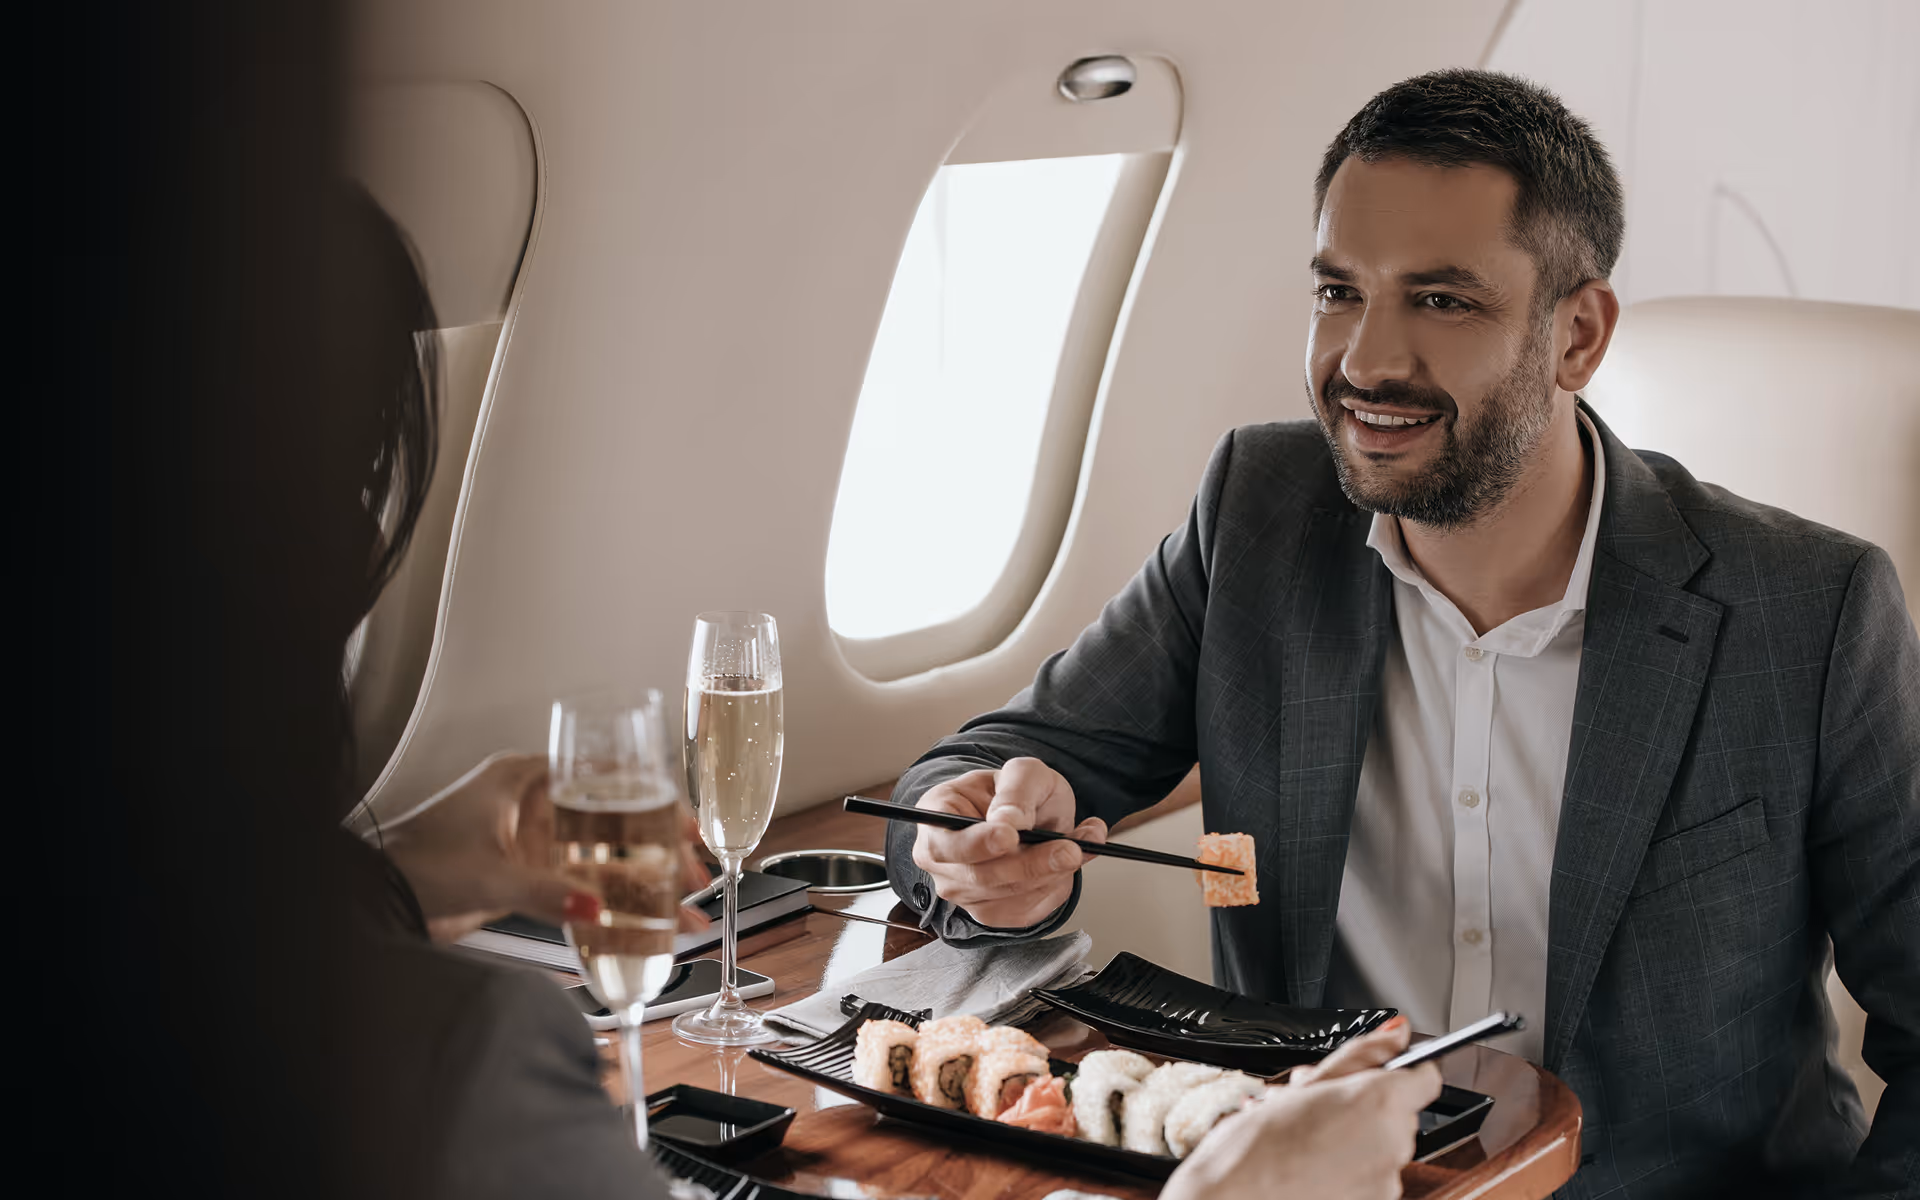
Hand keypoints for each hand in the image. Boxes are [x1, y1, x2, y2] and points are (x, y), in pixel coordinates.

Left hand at [381, 752, 711, 943]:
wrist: (377, 900)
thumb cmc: (415, 864)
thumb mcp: (490, 876)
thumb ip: (547, 892)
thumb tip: (596, 909)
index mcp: (524, 778)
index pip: (606, 775)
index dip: (653, 797)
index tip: (684, 824)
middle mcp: (533, 804)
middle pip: (614, 817)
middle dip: (659, 845)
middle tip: (692, 868)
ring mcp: (531, 840)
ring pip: (603, 854)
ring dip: (642, 878)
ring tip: (680, 904)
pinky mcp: (526, 875)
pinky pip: (583, 885)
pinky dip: (613, 902)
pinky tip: (643, 925)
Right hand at [909, 757, 1105, 929]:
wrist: (1026, 815)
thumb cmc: (1015, 792)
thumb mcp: (1022, 773)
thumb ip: (1015, 792)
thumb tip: (1008, 822)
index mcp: (934, 819)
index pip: (944, 844)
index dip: (977, 844)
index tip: (1010, 836)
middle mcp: (941, 863)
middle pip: (981, 876)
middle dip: (1031, 864)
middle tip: (1070, 848)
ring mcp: (964, 892)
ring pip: (1008, 897)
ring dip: (1052, 875)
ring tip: (1081, 845)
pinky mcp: (992, 912)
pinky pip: (1026, 911)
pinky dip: (1054, 889)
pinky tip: (1067, 865)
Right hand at [1159, 1017, 1441, 1199]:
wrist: (1235, 1197)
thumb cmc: (1259, 1145)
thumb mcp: (1307, 1082)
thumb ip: (1363, 1053)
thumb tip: (1398, 1032)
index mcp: (1381, 1102)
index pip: (1424, 1075)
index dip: (1399, 1069)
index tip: (1377, 1071)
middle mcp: (1394, 1142)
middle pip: (1396, 1109)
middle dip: (1360, 1102)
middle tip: (1315, 1100)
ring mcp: (1388, 1179)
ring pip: (1381, 1142)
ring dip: (1351, 1135)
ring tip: (1304, 1132)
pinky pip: (1372, 1174)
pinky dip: (1349, 1166)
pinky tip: (1311, 1159)